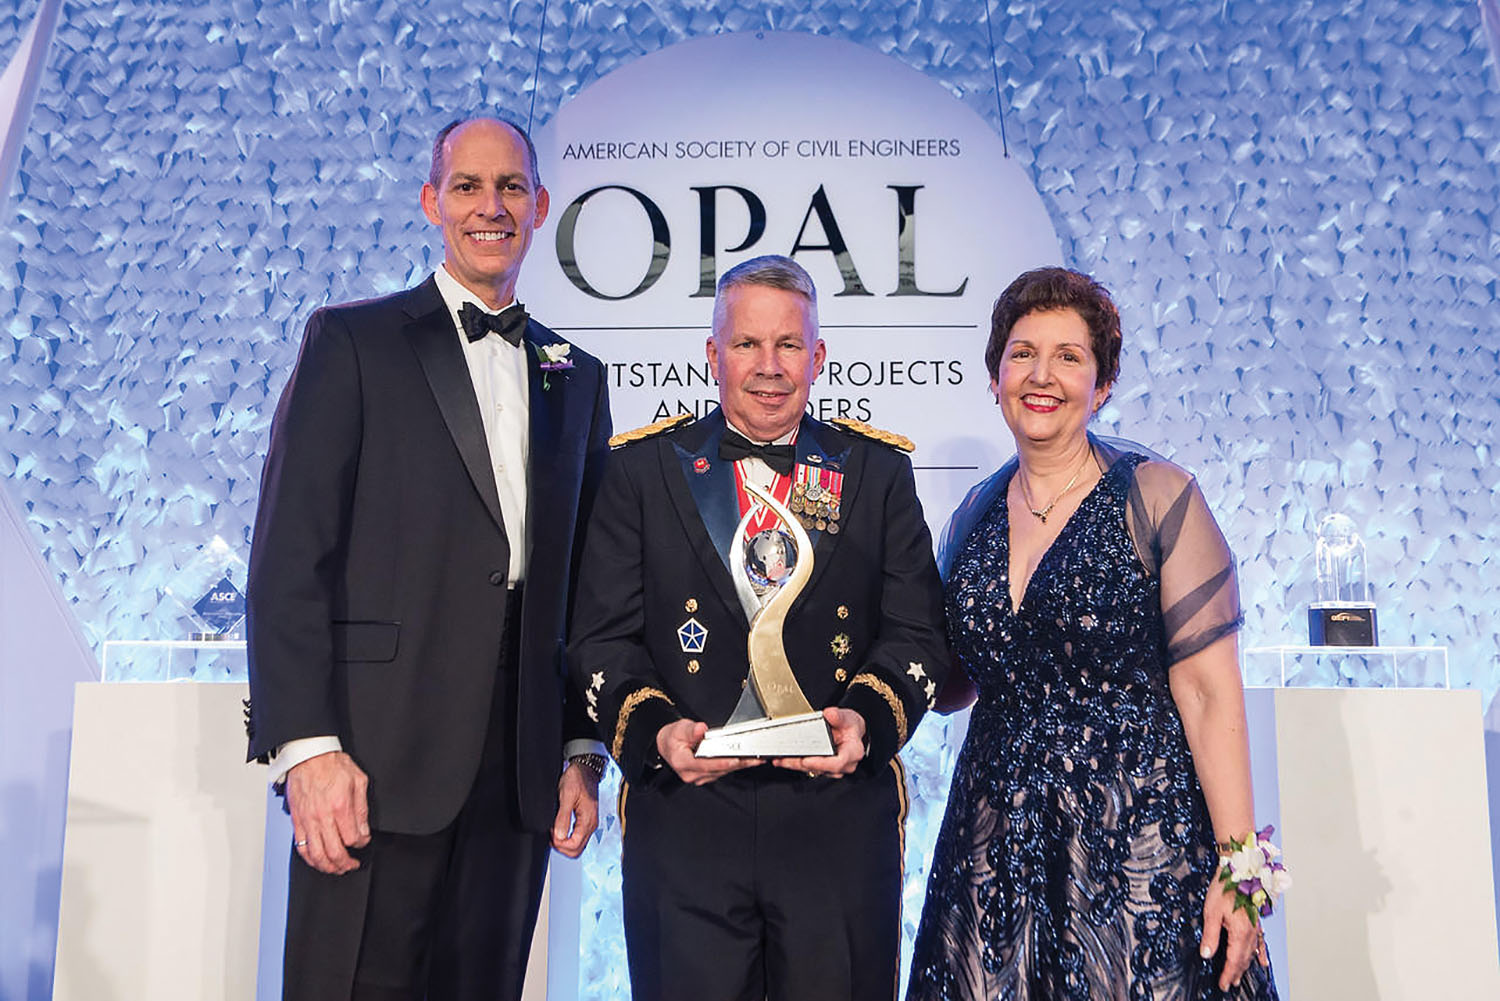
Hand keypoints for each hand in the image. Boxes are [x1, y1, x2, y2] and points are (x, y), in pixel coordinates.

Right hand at [285, 751, 370, 874]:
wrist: (308, 755)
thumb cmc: (332, 764)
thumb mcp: (358, 781)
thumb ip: (362, 808)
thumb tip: (363, 830)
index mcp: (340, 807)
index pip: (353, 838)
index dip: (361, 844)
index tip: (363, 841)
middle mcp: (322, 817)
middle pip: (334, 853)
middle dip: (345, 863)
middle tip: (351, 865)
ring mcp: (307, 821)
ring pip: (316, 855)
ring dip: (327, 867)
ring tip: (336, 868)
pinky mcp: (297, 821)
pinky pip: (301, 847)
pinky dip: (310, 859)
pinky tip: (317, 860)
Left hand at [551, 761, 599, 857]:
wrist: (585, 770)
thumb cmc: (577, 779)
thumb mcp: (566, 795)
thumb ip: (563, 817)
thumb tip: (559, 836)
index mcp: (588, 820)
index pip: (574, 845)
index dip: (560, 844)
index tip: (550, 834)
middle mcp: (591, 825)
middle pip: (577, 850)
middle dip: (561, 847)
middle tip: (551, 835)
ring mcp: (590, 824)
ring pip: (577, 846)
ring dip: (564, 844)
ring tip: (554, 832)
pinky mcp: (586, 821)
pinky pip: (578, 838)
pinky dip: (567, 839)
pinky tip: (559, 829)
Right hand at [657, 720, 756, 784]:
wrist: (667, 746)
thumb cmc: (673, 738)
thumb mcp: (679, 728)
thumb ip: (691, 730)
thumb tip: (701, 729)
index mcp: (682, 762)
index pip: (705, 764)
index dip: (721, 762)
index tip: (735, 760)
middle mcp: (691, 773)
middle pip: (717, 770)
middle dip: (737, 764)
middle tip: (754, 758)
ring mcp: (698, 777)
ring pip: (722, 773)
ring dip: (738, 766)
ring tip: (754, 759)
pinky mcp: (705, 777)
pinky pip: (721, 773)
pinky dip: (733, 766)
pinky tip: (744, 761)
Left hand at [772, 707, 865, 776]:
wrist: (852, 731)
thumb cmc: (851, 726)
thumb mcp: (848, 717)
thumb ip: (838, 716)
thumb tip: (830, 714)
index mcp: (852, 753)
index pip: (836, 763)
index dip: (820, 763)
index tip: (805, 760)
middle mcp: (844, 765)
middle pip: (820, 768)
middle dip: (799, 764)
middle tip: (783, 759)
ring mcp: (833, 769)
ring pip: (812, 770)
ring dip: (794, 765)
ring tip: (779, 759)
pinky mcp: (824, 768)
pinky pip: (809, 768)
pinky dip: (796, 764)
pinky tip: (783, 760)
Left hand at [1199, 879, 1268, 990]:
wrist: (1238, 870)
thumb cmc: (1225, 888)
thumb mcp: (1211, 912)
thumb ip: (1210, 935)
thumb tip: (1207, 954)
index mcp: (1240, 932)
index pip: (1234, 960)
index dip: (1228, 974)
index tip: (1223, 984)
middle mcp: (1250, 932)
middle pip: (1243, 959)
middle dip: (1235, 973)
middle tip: (1228, 984)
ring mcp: (1255, 927)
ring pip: (1251, 952)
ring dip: (1245, 966)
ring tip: (1239, 976)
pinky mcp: (1255, 921)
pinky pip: (1260, 942)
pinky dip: (1261, 953)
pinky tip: (1262, 962)